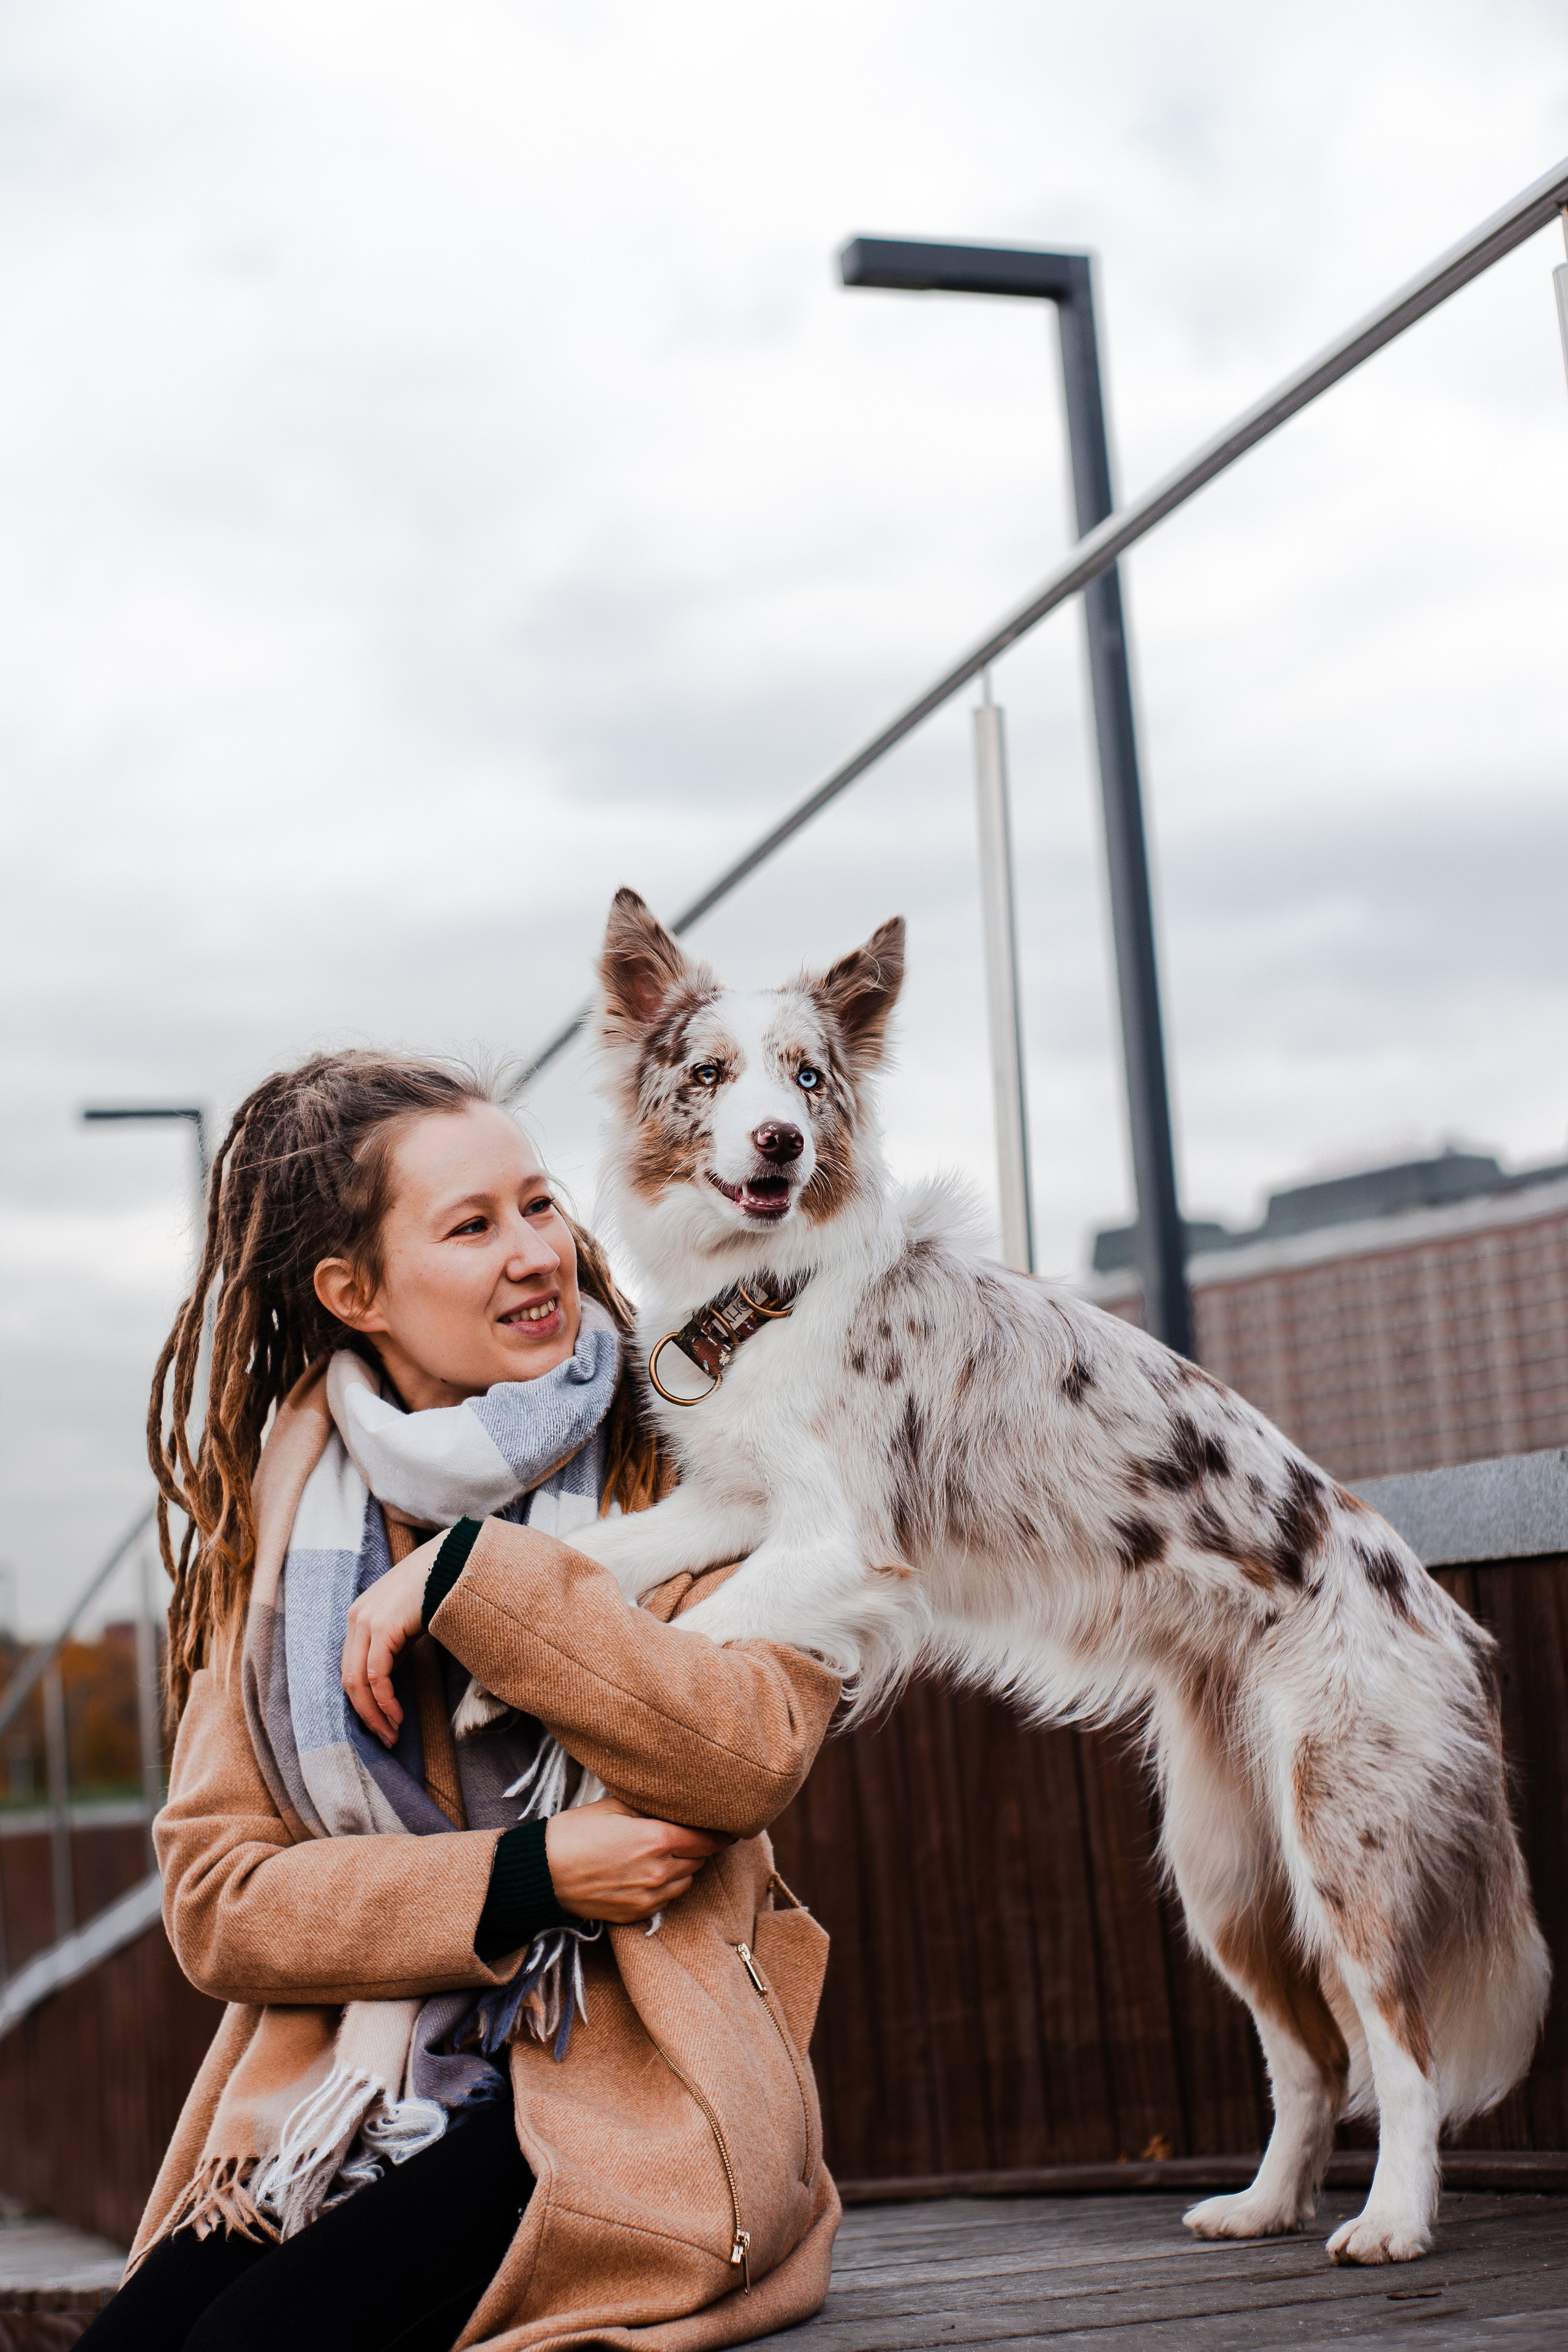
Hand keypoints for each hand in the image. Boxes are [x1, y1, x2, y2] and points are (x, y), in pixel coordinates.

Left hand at [341, 1531, 447, 1744]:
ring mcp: (366, 1621)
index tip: (382, 1723)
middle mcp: (356, 1618)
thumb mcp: (408, 1623)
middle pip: (349, 1679)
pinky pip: (377, 1675)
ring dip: (375, 1714)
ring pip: (358, 1682)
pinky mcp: (383, 1627)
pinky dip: (385, 1700)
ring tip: (392, 1733)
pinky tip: (398, 1715)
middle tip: (385, 1737)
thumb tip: (387, 1682)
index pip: (351, 1668)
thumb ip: (394, 1647)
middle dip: (366, 1714)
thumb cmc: (437, 1590)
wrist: (454, 1561)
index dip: (363, 1701)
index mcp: (360, 1617)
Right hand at [544, 1794, 725, 1922]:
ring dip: (684, 1867)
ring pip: (686, 1881)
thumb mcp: (614, 1807)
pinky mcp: (636, 1915)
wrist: (542, 1873)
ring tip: (668, 1852)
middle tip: (691, 1833)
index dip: (720, 1832)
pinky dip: (667, 1886)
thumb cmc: (574, 1833)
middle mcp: (659, 1872)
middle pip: (699, 1860)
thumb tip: (674, 1807)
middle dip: (698, 1847)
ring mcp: (649, 1898)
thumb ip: (650, 1809)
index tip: (728, 1825)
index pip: (707, 1839)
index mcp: (657, 1840)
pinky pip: (667, 1900)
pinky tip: (651, 1872)